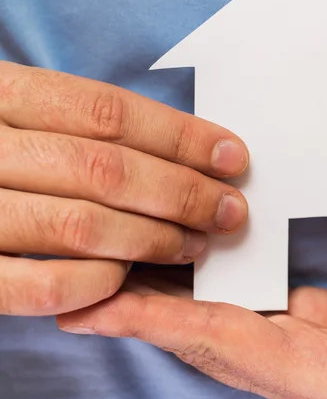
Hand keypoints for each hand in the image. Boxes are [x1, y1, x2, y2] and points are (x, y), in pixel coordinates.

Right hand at [0, 61, 247, 315]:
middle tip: (230, 211)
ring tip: (197, 244)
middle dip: (183, 193)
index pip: (108, 112)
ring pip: (79, 225)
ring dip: (153, 239)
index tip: (233, 156)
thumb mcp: (21, 112)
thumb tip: (188, 147)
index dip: (180, 137)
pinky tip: (126, 275)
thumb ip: (85, 127)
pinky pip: (36, 285)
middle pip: (105, 169)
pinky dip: (92, 282)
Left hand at [57, 270, 326, 398]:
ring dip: (185, 291)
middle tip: (86, 281)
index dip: (176, 328)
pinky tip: (210, 254)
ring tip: (135, 255)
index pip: (246, 353)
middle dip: (149, 313)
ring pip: (237, 317)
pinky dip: (233, 282)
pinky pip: (269, 303)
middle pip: (218, 339)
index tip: (105, 309)